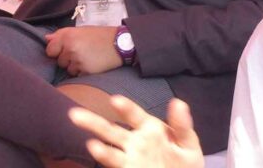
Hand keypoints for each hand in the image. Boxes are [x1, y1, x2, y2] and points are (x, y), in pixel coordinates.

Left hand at [45, 26, 122, 76]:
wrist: (120, 43)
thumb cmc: (100, 35)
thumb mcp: (81, 30)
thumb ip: (62, 34)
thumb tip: (46, 39)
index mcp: (68, 36)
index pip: (50, 50)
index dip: (57, 51)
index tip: (66, 49)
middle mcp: (70, 48)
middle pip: (59, 61)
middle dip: (68, 59)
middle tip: (82, 52)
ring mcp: (77, 60)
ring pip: (68, 69)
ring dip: (76, 66)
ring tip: (88, 58)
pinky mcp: (85, 71)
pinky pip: (78, 75)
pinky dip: (83, 72)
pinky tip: (92, 64)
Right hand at [70, 96, 203, 167]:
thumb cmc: (185, 162)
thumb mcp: (188, 144)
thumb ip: (181, 125)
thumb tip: (178, 102)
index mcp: (149, 129)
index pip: (134, 115)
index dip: (125, 108)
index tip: (114, 100)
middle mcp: (135, 142)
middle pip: (111, 130)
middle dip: (94, 122)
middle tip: (74, 113)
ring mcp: (130, 159)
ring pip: (108, 150)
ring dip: (97, 146)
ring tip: (89, 143)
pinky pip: (115, 164)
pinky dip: (105, 159)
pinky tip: (97, 153)